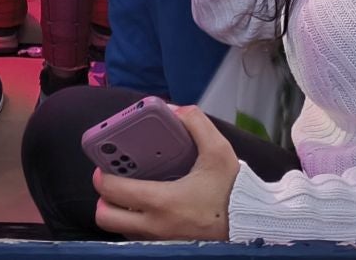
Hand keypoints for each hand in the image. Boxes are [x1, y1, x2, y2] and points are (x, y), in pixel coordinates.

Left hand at [94, 106, 239, 241]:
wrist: (253, 224)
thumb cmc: (233, 190)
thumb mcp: (218, 150)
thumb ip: (196, 123)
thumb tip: (174, 110)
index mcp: (162, 201)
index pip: (112, 192)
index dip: (102, 175)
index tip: (105, 164)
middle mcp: (155, 226)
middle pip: (106, 217)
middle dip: (104, 198)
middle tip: (114, 181)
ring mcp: (160, 241)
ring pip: (121, 230)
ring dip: (120, 212)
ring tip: (131, 193)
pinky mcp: (168, 248)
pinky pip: (139, 238)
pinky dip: (136, 223)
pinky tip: (150, 207)